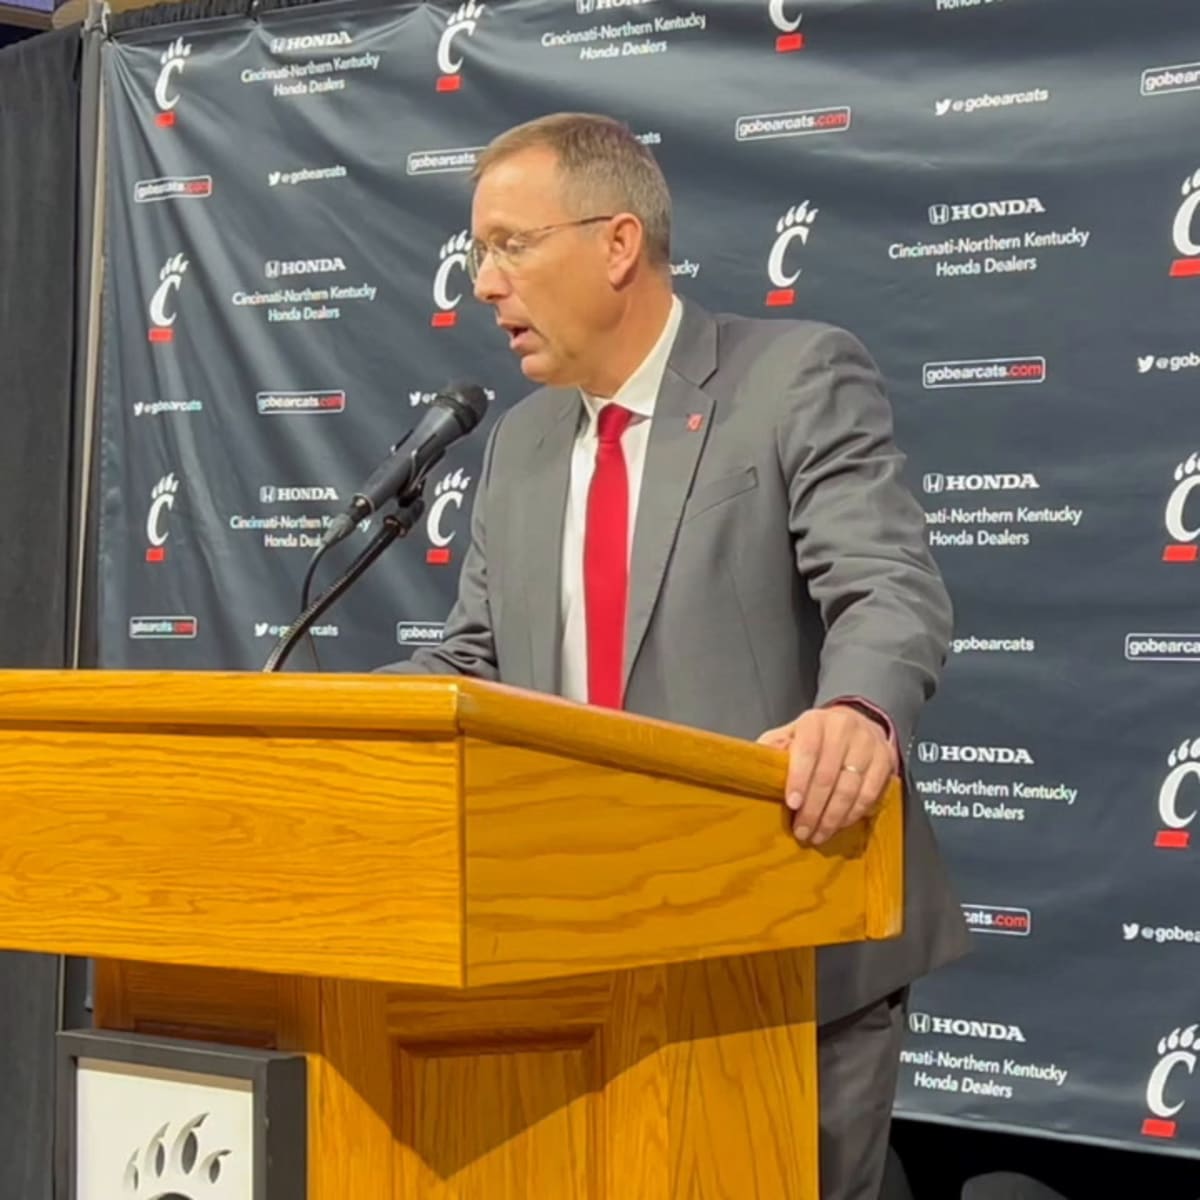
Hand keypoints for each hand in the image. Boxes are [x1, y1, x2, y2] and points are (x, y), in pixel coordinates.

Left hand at [757, 705, 896, 845]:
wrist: (853, 722)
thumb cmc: (814, 736)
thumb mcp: (789, 734)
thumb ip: (773, 748)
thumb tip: (754, 767)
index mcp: (815, 721)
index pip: (807, 750)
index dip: (799, 779)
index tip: (792, 804)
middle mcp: (844, 728)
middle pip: (829, 775)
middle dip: (814, 809)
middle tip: (802, 831)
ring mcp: (868, 744)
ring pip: (851, 788)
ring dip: (833, 817)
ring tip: (818, 834)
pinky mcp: (886, 760)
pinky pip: (870, 793)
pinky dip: (854, 813)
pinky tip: (840, 824)